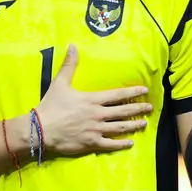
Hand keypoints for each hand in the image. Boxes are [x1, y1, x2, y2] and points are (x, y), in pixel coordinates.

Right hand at [34, 44, 152, 156]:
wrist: (41, 129)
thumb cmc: (51, 106)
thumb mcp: (60, 83)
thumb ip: (69, 65)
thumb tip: (73, 46)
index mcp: (93, 99)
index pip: (118, 95)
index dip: (132, 92)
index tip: (144, 91)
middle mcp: (98, 114)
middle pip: (123, 111)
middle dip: (138, 109)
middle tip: (150, 108)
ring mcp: (96, 130)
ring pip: (120, 127)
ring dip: (133, 125)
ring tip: (144, 123)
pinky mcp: (92, 143)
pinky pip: (110, 144)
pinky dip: (122, 144)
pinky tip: (130, 142)